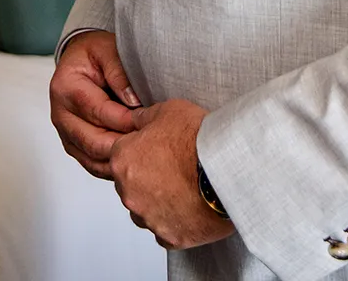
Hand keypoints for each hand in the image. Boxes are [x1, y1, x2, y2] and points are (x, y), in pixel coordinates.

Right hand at [50, 31, 141, 178]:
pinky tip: (134, 162)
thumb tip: (133, 101)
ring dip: (120, 160)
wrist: (80, 61)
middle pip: (94, 141)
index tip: (151, 122)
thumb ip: (119, 72)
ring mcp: (65, 133)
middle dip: (125, 146)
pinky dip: (113, 166)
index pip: (99, 112)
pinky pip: (92, 164)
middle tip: (153, 146)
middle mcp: (60, 114)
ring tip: (146, 157)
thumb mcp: (107, 49)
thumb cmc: (95, 53)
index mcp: (65, 87)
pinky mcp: (73, 145)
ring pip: (93, 159)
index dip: (127, 120)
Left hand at [109, 98, 234, 250]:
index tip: (159, 150)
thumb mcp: (168, 110)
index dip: (142, 150)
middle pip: (132, 185)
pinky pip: (166, 231)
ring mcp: (149, 218)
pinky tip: (191, 207)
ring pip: (146, 211)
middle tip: (175, 168)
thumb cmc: (199, 140)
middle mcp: (129, 193)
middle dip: (148, 178)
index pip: (121, 156)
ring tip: (186, 189)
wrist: (225, 169)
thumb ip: (144, 117)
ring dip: (159, 202)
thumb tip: (136, 120)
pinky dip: (176, 222)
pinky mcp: (171, 237)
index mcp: (122, 160)